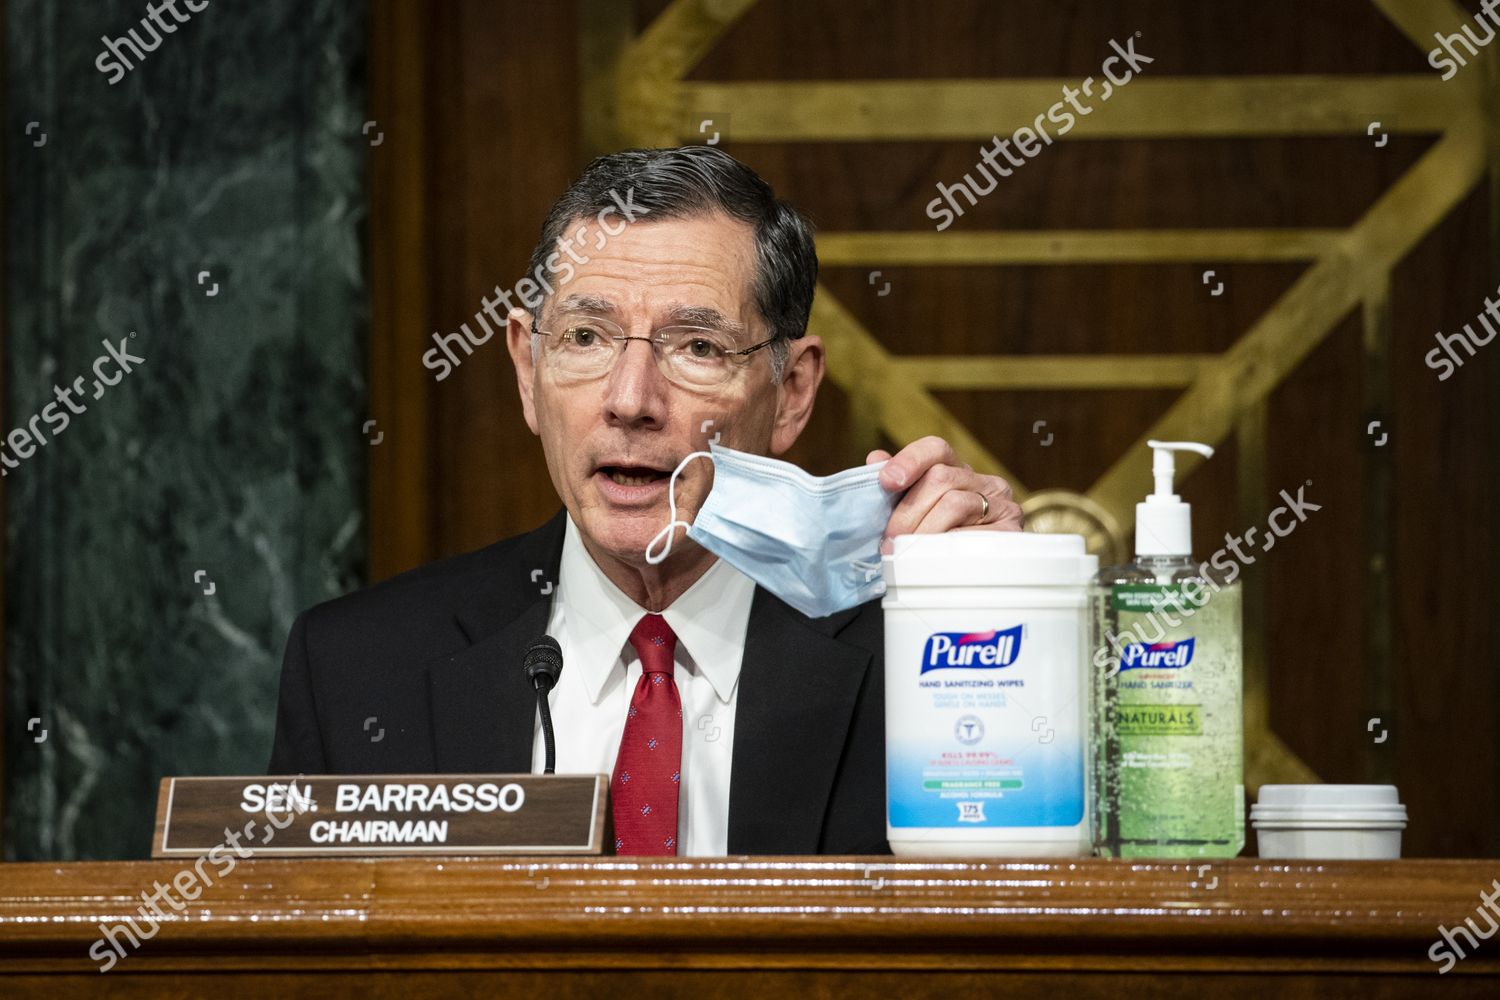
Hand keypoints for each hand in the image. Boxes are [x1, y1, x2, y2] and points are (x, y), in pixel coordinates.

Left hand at [868, 436, 1023, 550]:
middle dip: (908, 511)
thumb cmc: (938, 546)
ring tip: (907, 553)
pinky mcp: (1012, 532)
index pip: (936, 449)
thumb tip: (876, 459)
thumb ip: (896, 488)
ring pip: (954, 504)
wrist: (977, 584)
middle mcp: (986, 483)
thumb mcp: (914, 515)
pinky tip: (933, 561)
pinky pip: (973, 533)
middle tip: (890, 540)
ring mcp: (1003, 506)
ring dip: (923, 531)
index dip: (910, 460)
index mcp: (960, 472)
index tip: (887, 481)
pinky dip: (947, 548)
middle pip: (940, 478)